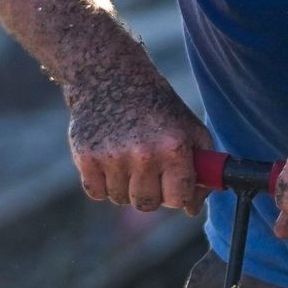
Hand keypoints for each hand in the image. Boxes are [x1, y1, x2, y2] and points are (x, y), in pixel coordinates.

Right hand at [67, 73, 210, 214]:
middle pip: (148, 204)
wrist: (109, 77)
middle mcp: (143, 154)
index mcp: (173, 147)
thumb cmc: (156, 107)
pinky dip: (102, 183)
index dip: (177, 195)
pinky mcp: (86, 157)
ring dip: (125, 186)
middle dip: (151, 192)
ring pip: (121, 199)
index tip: (173, 184)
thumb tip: (192, 209)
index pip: (178, 200)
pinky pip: (97, 192)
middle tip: (149, 169)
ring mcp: (112, 157)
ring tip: (127, 157)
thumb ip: (202, 169)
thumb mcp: (189, 128)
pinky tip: (109, 158)